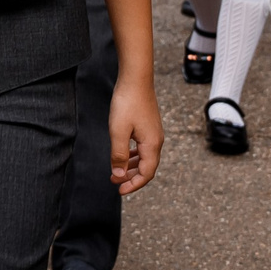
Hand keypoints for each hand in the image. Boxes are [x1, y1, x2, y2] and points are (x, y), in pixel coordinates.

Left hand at [106, 73, 161, 194]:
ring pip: (144, 158)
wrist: (136, 79)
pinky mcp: (148, 126)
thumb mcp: (118, 131)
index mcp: (151, 145)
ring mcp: (153, 133)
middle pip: (146, 167)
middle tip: (114, 182)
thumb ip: (118, 155)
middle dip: (130, 177)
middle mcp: (156, 141)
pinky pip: (142, 148)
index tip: (119, 190)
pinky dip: (133, 155)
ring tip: (116, 171)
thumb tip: (118, 174)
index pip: (146, 173)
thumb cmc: (127, 103)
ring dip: (131, 166)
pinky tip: (123, 155)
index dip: (133, 185)